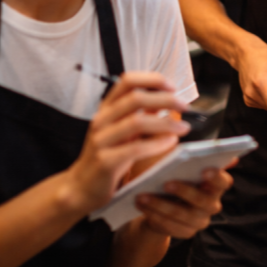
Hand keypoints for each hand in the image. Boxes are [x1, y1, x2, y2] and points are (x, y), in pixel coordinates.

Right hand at [62, 73, 189, 212]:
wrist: (81, 187)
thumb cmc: (107, 156)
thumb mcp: (124, 130)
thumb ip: (141, 113)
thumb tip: (166, 98)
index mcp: (106, 108)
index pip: (127, 81)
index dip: (152, 80)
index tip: (172, 86)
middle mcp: (101, 120)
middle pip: (136, 98)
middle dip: (165, 100)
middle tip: (185, 107)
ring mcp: (101, 140)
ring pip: (137, 121)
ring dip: (166, 122)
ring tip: (184, 128)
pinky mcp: (105, 161)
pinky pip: (135, 148)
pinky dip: (157, 143)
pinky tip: (170, 142)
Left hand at [135, 161, 235, 238]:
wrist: (162, 205)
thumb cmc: (173, 177)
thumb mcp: (178, 164)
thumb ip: (184, 153)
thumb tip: (178, 124)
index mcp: (216, 185)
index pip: (224, 181)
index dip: (216, 177)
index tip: (203, 170)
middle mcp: (212, 204)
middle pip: (202, 200)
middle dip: (184, 191)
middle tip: (166, 182)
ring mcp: (200, 220)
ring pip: (182, 215)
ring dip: (161, 205)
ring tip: (142, 195)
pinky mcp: (186, 233)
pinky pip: (171, 227)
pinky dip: (155, 216)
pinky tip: (141, 206)